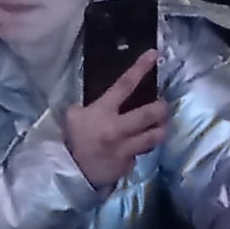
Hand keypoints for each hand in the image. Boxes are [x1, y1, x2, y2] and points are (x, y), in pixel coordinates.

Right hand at [64, 53, 168, 191]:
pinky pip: (139, 156)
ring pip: (154, 137)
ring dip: (160, 130)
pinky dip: (138, 152)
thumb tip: (106, 100)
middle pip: (150, 114)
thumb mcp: (73, 116)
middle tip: (163, 106)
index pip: (124, 85)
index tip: (154, 54)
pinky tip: (132, 151)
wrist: (66, 174)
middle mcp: (117, 129)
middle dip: (161, 108)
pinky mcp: (127, 166)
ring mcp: (124, 149)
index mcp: (102, 112)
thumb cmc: (70, 140)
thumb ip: (91, 106)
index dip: (140, 68)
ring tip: (160, 127)